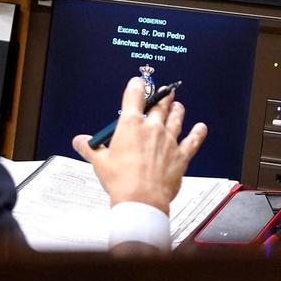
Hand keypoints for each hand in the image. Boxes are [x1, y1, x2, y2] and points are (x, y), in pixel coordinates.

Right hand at [72, 77, 206, 214]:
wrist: (141, 198)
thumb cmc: (121, 180)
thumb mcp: (100, 162)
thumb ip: (90, 148)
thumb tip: (79, 141)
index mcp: (131, 125)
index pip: (134, 96)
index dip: (137, 86)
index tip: (138, 81)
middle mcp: (152, 128)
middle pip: (159, 105)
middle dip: (162, 97)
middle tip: (164, 93)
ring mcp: (169, 140)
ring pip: (176, 118)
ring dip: (177, 110)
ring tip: (178, 105)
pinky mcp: (181, 155)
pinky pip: (193, 140)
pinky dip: (198, 133)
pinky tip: (201, 128)